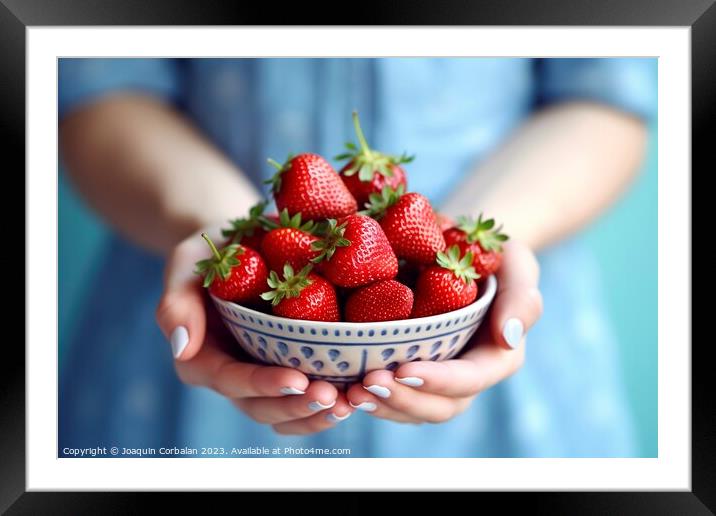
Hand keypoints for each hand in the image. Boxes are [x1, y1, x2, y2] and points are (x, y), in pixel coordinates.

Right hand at [155, 226, 353, 434]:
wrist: (239, 248)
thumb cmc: (210, 255)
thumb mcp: (186, 265)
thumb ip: (176, 303)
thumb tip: (181, 348)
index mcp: (203, 359)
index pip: (232, 380)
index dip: (265, 385)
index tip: (298, 380)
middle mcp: (233, 377)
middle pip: (262, 408)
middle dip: (298, 407)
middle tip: (334, 398)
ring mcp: (261, 377)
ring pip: (286, 413)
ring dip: (317, 414)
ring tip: (351, 402)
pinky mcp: (287, 370)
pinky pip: (304, 398)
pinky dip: (329, 402)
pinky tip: (358, 392)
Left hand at [345, 240, 542, 422]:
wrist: (463, 249)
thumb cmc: (494, 255)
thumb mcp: (518, 265)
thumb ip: (522, 299)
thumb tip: (508, 338)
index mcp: (496, 357)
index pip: (470, 379)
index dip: (438, 381)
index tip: (405, 369)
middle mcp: (467, 376)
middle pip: (439, 407)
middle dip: (403, 400)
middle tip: (368, 384)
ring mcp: (437, 377)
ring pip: (412, 409)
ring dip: (381, 405)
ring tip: (349, 392)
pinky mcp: (410, 370)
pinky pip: (392, 394)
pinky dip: (368, 395)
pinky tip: (341, 385)